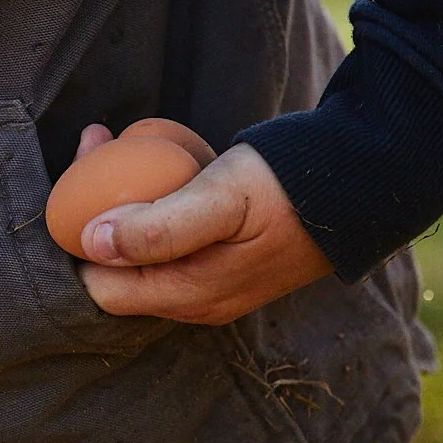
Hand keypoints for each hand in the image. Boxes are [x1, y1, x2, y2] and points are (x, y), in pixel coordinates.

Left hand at [72, 124, 332, 324]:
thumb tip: (91, 243)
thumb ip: (156, 228)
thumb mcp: (221, 200)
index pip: (99, 286)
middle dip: (92, 211)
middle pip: (115, 268)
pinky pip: (167, 240)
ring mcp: (212, 285)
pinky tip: (156, 164)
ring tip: (114, 140)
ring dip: (118, 202)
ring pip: (139, 251)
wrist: (363, 180)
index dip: (78, 235)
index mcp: (189, 296)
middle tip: (95, 141)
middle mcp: (195, 302)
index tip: (82, 170)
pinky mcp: (226, 262)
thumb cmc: (289, 186)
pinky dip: (149, 204)